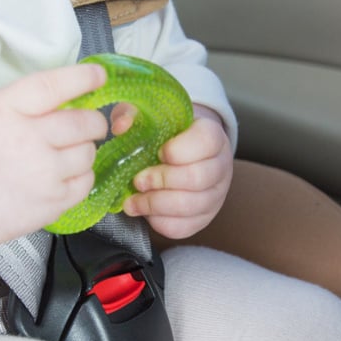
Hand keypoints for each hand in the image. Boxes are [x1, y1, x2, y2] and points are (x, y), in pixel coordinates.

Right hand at [0, 64, 107, 245]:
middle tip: (88, 124)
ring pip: (89, 151)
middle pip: (84, 122)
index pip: (55, 85)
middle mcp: (30, 140)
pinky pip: (86, 181)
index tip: (98, 76)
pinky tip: (63, 174)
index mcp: (7, 110)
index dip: (83, 77)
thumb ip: (20, 100)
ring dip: (84, 148)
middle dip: (93, 120)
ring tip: (65, 152)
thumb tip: (63, 96)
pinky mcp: (53, 201)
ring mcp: (45, 174)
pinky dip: (80, 175)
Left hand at [121, 104, 232, 238]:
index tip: (159, 152)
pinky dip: (158, 221)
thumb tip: (120, 126)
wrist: (182, 157)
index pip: (206, 141)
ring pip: (189, 206)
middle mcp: (220, 166)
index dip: (178, 150)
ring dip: (154, 204)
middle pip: (197, 178)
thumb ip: (133, 114)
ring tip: (134, 200)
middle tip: (138, 180)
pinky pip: (182, 227)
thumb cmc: (165, 135)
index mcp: (212, 135)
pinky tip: (145, 210)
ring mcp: (214, 195)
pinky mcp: (202, 219)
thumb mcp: (149, 116)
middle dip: (161, 180)